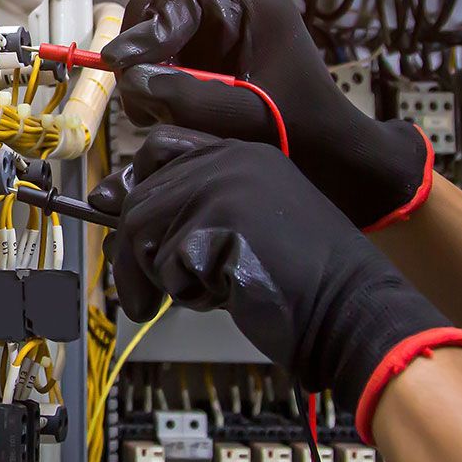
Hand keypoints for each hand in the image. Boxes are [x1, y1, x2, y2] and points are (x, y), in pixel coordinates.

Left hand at [90, 128, 461, 428]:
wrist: (351, 311)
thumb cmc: (300, 281)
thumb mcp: (237, 232)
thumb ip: (186, 214)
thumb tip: (110, 221)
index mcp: (242, 153)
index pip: (158, 149)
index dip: (136, 193)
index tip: (129, 237)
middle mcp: (230, 158)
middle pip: (139, 195)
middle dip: (134, 254)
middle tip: (147, 298)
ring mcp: (224, 184)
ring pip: (141, 229)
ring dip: (161, 276)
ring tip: (206, 293)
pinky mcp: (218, 219)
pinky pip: (164, 262)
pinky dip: (185, 292)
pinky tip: (227, 296)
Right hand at [99, 0, 431, 229]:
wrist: (339, 160)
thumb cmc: (308, 133)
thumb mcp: (249, 116)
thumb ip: (190, 97)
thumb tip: (132, 79)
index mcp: (254, 7)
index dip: (148, 25)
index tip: (123, 63)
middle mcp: (235, 13)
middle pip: (163, 9)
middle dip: (142, 48)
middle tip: (137, 93)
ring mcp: (222, 37)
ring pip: (159, 38)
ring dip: (146, 72)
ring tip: (150, 112)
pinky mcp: (212, 63)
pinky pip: (168, 63)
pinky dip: (157, 87)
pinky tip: (162, 115)